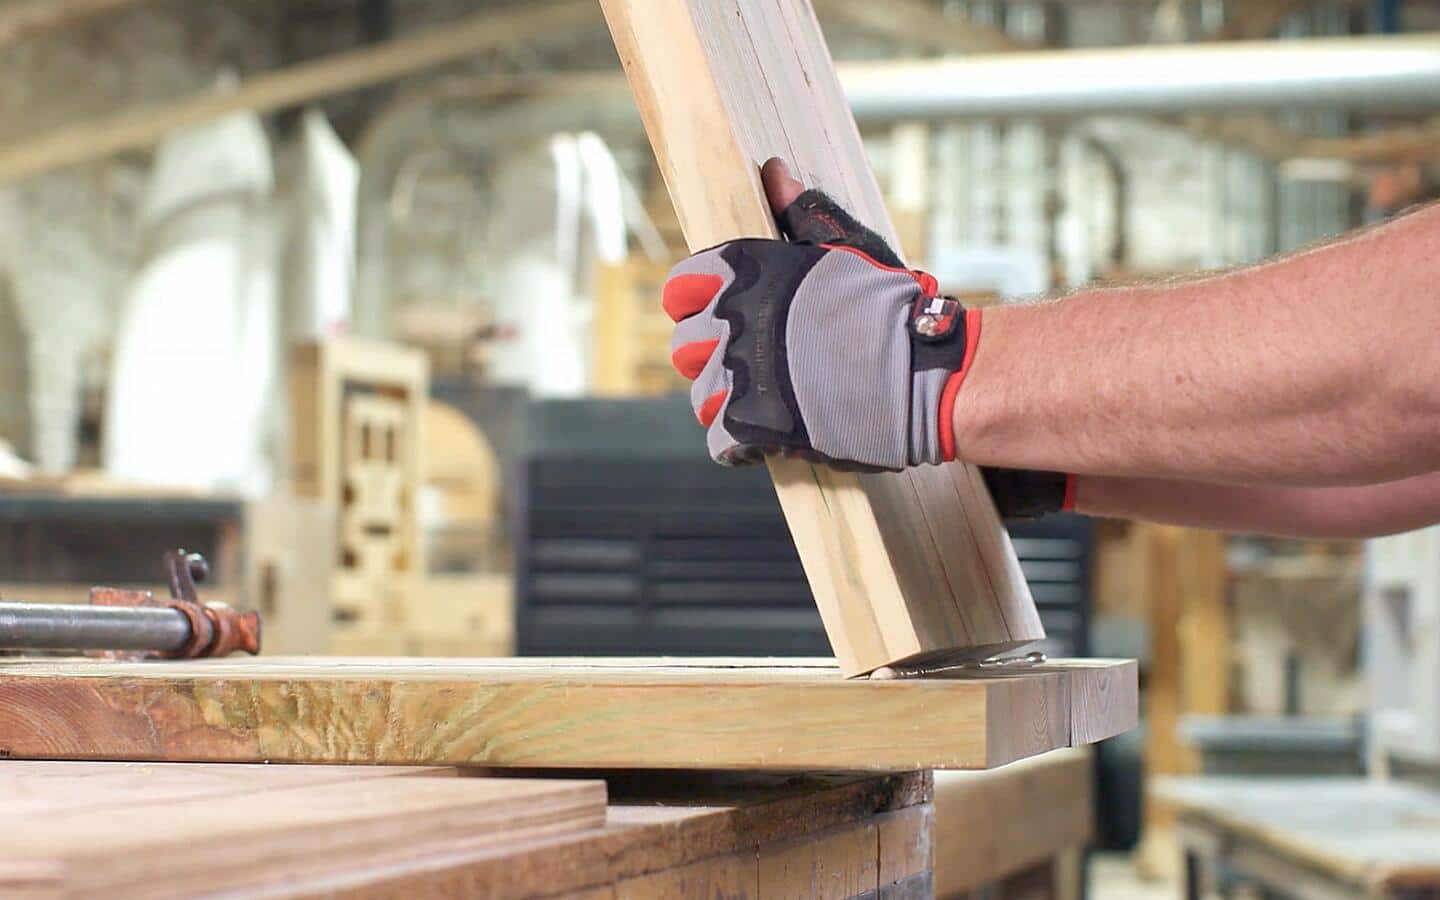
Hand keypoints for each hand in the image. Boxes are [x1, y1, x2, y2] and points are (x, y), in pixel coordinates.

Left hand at [663, 158, 978, 470]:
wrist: (925, 371)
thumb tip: (773, 172)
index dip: (697, 305)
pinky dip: (740, 443)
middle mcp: (735, 320)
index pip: (681, 288)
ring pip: (702, 395)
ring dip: (728, 401)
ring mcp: (741, 374)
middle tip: (751, 365)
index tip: (721, 318)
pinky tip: (768, 434)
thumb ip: (801, 214)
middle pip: (684, 347)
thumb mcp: (847, 247)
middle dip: (711, 356)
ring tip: (768, 401)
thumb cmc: (891, 308)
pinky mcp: (753, 425)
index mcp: (749, 272)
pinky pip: (720, 440)